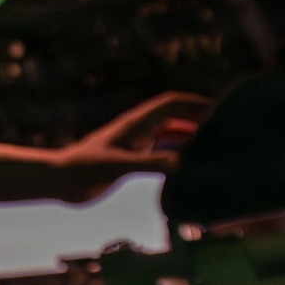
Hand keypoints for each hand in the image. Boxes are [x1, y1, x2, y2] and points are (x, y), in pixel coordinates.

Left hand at [53, 90, 212, 169]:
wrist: (61, 181)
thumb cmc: (86, 169)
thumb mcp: (119, 166)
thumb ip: (149, 164)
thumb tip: (181, 162)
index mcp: (136, 124)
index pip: (170, 105)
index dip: (194, 103)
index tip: (218, 108)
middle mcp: (137, 130)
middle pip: (173, 117)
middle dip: (196, 119)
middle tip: (223, 128)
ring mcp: (134, 144)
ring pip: (167, 136)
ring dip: (187, 138)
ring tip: (212, 146)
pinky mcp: (129, 160)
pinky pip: (158, 153)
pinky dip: (175, 156)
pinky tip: (188, 167)